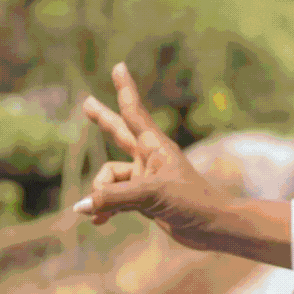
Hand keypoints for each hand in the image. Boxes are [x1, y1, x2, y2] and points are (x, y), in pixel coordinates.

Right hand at [74, 62, 232, 252]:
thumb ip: (114, 198)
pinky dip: (105, 208)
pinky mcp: (145, 199)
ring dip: (102, 193)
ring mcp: (146, 179)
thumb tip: (80, 206)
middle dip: (103, 120)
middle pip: (119, 134)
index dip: (125, 90)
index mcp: (156, 147)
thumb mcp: (151, 195)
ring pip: (110, 178)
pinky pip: (114, 199)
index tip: (119, 66)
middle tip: (86, 103)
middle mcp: (149, 159)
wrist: (213, 226)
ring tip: (103, 211)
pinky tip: (98, 220)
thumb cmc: (192, 202)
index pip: (134, 112)